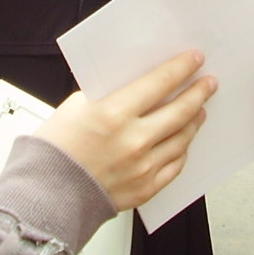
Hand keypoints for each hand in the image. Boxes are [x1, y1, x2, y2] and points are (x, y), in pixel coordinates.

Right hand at [35, 50, 215, 211]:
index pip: (160, 83)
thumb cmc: (55, 149)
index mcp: (113, 114)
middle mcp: (133, 141)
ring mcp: (142, 167)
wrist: (46, 194)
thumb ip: (110, 95)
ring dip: (194, 120)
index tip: (194, 60)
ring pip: (182, 138)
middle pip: (179, 111)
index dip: (181, 69)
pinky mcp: (145, 189)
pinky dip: (182, 150)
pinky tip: (183, 141)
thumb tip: (138, 84)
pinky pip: (175, 166)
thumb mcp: (77, 107)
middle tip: (208, 83)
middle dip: (198, 93)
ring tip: (199, 110)